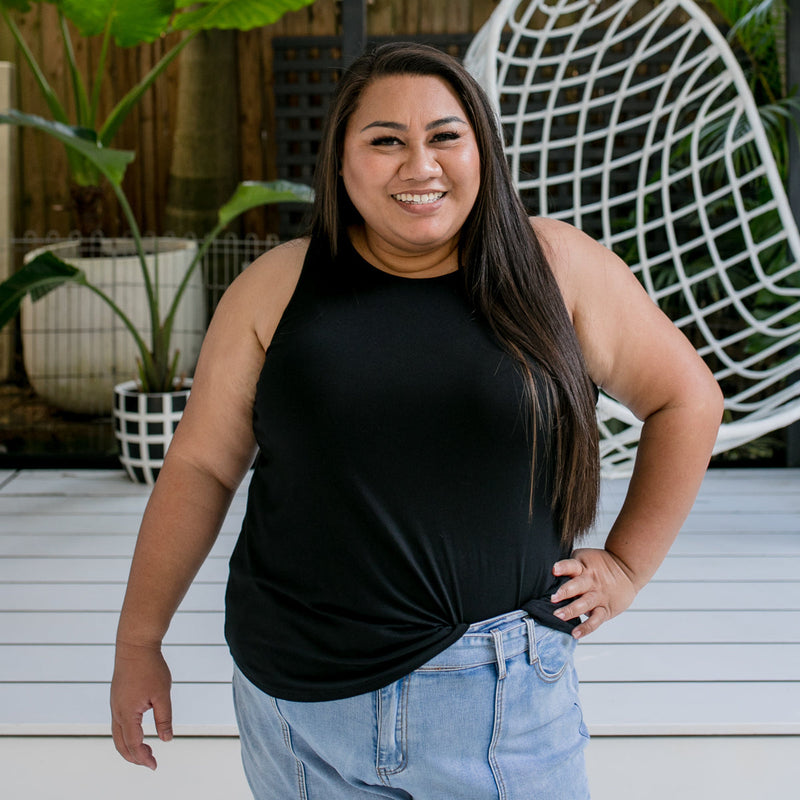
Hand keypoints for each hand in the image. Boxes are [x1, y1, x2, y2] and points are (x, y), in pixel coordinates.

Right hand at [110, 641, 172, 769]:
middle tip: (150, 762)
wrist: (135, 646)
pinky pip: (117, 724)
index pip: (133, 744)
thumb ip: (164, 718)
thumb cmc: (150, 668)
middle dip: (134, 757)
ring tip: (145, 752)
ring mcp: (115, 705)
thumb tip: (166, 739)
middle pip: (121, 744)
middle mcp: (117, 712)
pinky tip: (137, 733)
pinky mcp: (117, 699)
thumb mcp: (162, 694)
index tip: (154, 765)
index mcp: (127, 713)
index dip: (144, 757)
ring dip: (129, 747)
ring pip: (117, 735)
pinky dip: (126, 735)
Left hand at [550, 548, 637, 638]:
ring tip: (558, 616)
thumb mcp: (584, 559)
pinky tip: (575, 634)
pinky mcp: (605, 609)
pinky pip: (595, 620)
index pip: (572, 566)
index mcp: (583, 567)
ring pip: (584, 603)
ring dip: (571, 610)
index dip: (563, 567)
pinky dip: (585, 628)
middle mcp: (590, 581)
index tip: (554, 570)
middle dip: (565, 592)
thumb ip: (569, 567)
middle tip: (553, 598)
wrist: (627, 568)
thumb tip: (545, 574)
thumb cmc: (599, 564)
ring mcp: (598, 596)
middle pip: (577, 585)